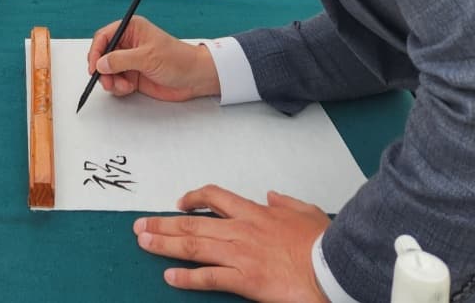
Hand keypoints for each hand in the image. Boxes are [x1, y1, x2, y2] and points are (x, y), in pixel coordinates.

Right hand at [87, 15, 219, 101]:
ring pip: (108, 71)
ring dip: (111, 81)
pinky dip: (118, 87)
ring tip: (123, 86)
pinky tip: (129, 88)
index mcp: (131, 29)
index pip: (104, 37)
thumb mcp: (147, 57)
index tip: (94, 67)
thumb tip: (100, 63)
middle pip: (102, 55)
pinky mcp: (133, 75)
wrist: (194, 78)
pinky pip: (116, 81)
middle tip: (106, 81)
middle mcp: (128, 44)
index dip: (95, 51)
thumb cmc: (178, 59)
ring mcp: (130, 61)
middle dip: (102, 70)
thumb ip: (121, 60)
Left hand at [134, 186, 328, 301]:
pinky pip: (209, 276)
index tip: (179, 203)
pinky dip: (186, 277)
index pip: (215, 197)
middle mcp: (241, 230)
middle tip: (141, 225)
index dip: (193, 198)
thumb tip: (272, 196)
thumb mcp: (306, 211)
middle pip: (193, 223)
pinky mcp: (244, 279)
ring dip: (165, 244)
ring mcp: (240, 254)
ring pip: (194, 245)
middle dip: (163, 223)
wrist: (333, 267)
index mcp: (255, 213)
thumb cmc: (323, 243)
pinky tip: (170, 276)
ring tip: (144, 242)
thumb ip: (285, 203)